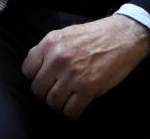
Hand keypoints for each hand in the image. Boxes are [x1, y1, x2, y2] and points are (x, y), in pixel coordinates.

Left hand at [21, 15, 149, 119]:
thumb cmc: (95, 35)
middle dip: (44, 94)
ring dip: (57, 105)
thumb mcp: (65, 34)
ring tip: (64, 102)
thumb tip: (38, 67)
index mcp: (50, 43)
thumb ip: (49, 49)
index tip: (43, 80)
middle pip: (37, 89)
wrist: (122, 36)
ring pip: (52, 102)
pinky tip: (75, 109)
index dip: (34, 78)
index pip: (27, 70)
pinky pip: (71, 111)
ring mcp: (72, 75)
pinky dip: (71, 114)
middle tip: (54, 93)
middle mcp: (57, 59)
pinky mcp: (87, 89)